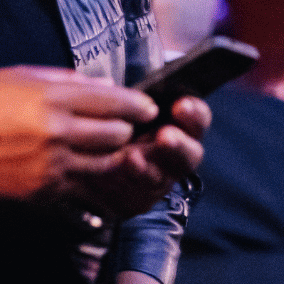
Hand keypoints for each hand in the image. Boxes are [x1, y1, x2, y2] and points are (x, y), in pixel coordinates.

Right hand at [0, 66, 152, 202]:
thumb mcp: (22, 76)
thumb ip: (69, 81)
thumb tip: (107, 88)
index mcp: (52, 98)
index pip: (114, 101)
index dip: (139, 105)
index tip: (148, 107)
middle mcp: (57, 132)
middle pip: (117, 134)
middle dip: (128, 130)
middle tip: (130, 127)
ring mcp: (51, 164)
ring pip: (107, 162)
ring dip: (115, 155)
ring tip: (116, 148)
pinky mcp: (43, 190)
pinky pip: (83, 184)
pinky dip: (91, 175)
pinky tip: (90, 166)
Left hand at [81, 95, 209, 217]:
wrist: (86, 166)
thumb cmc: (108, 129)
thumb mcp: (115, 109)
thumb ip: (119, 100)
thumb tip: (107, 86)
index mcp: (177, 126)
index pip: (197, 118)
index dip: (194, 113)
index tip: (181, 105)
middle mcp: (175, 153)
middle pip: (191, 152)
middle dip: (180, 144)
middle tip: (166, 136)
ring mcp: (161, 177)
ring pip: (169, 173)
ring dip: (154, 164)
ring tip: (136, 155)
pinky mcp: (143, 197)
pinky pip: (143, 191)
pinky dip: (134, 178)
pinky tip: (125, 166)